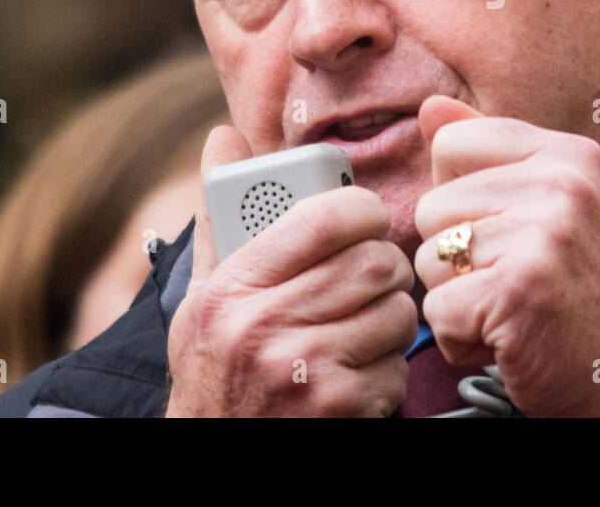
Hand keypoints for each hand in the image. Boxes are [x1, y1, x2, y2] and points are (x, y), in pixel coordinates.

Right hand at [165, 126, 417, 416]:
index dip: (361, 209)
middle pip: (374, 263)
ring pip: (396, 313)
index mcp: (231, 288)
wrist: (206, 462)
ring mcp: (303, 371)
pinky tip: (357, 377)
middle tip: (376, 275)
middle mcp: (262, 327)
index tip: (365, 218)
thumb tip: (223, 137)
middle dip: (387, 266)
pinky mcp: (338, 409)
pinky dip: (388, 372)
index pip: (322, 218)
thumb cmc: (213, 371)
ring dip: (392, 319)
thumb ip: (223, 217)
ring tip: (364, 327)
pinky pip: (398, 368)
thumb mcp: (202, 296)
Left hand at [413, 96, 599, 416]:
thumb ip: (490, 153)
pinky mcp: (519, 291)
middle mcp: (559, 185)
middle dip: (455, 257)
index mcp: (567, 154)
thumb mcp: (554, 205)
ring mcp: (542, 236)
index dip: (460, 197)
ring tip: (512, 307)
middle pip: (432, 205)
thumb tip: (429, 107)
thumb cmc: (590, 293)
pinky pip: (437, 310)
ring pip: (428, 258)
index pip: (453, 142)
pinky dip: (461, 338)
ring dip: (458, 299)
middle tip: (513, 280)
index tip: (503, 230)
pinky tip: (507, 337)